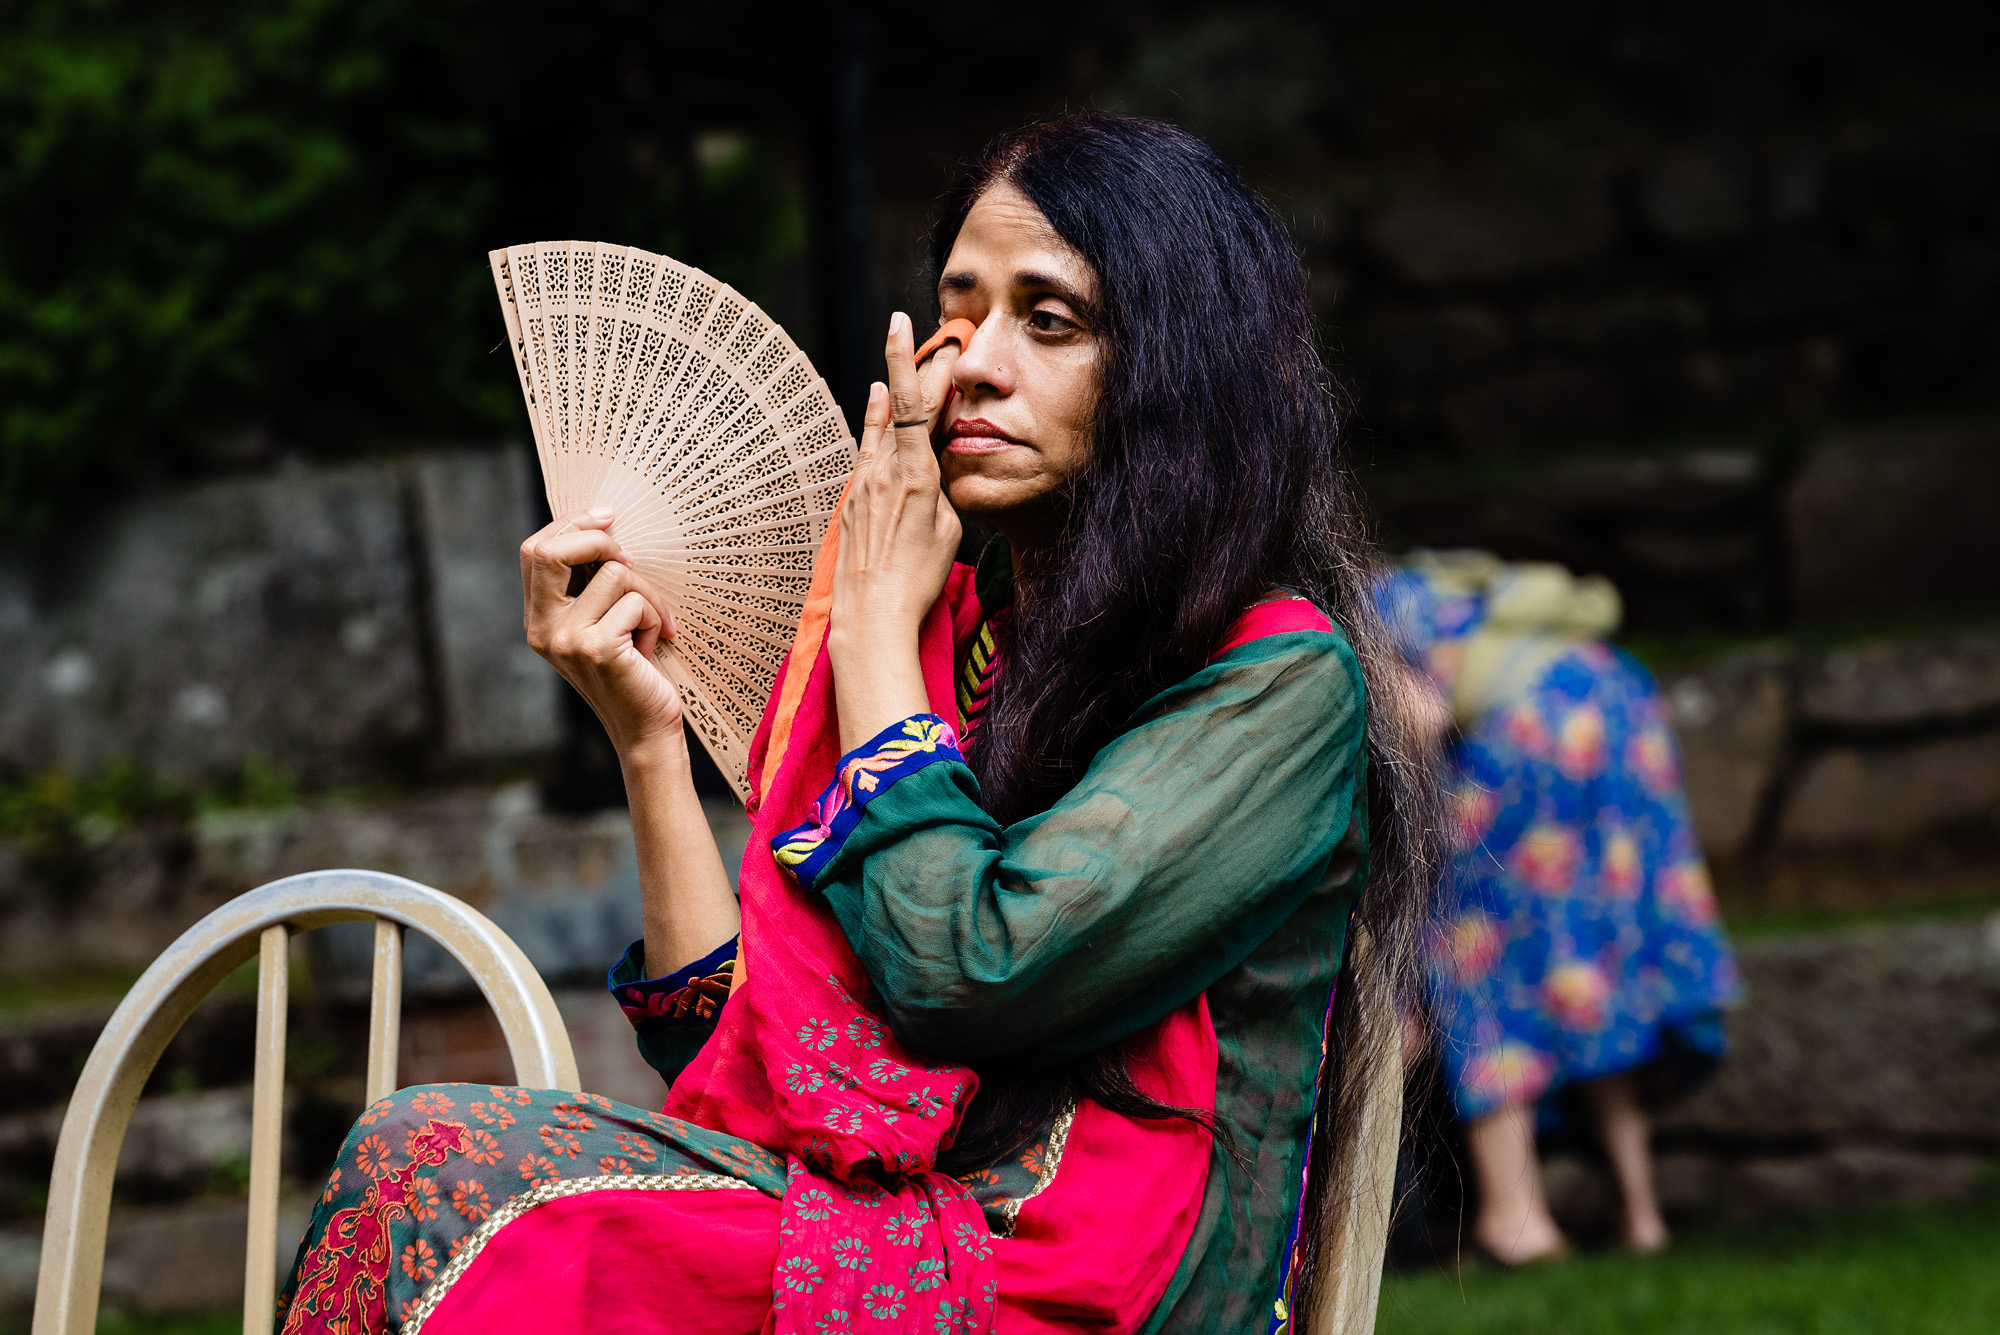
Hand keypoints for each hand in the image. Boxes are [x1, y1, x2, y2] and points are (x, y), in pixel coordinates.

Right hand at [521, 509, 681, 762]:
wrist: (646, 730)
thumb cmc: (634, 672)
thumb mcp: (604, 623)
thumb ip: (591, 586)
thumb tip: (605, 526)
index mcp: (538, 619)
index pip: (535, 551)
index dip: (570, 523)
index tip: (607, 516)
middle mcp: (543, 629)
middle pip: (551, 551)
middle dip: (599, 540)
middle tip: (632, 560)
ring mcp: (566, 639)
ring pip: (613, 573)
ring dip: (647, 594)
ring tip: (651, 625)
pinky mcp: (596, 648)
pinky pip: (635, 602)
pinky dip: (656, 617)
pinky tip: (654, 645)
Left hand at [827, 313, 962, 747]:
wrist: (871, 613)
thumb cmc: (918, 579)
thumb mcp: (948, 530)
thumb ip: (940, 490)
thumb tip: (930, 473)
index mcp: (915, 475)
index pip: (914, 404)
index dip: (910, 360)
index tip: (903, 324)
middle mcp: (882, 471)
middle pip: (897, 407)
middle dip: (910, 370)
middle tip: (922, 338)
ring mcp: (862, 485)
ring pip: (878, 429)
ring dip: (891, 398)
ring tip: (898, 371)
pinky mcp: (852, 501)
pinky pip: (867, 452)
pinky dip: (876, 428)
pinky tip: (877, 409)